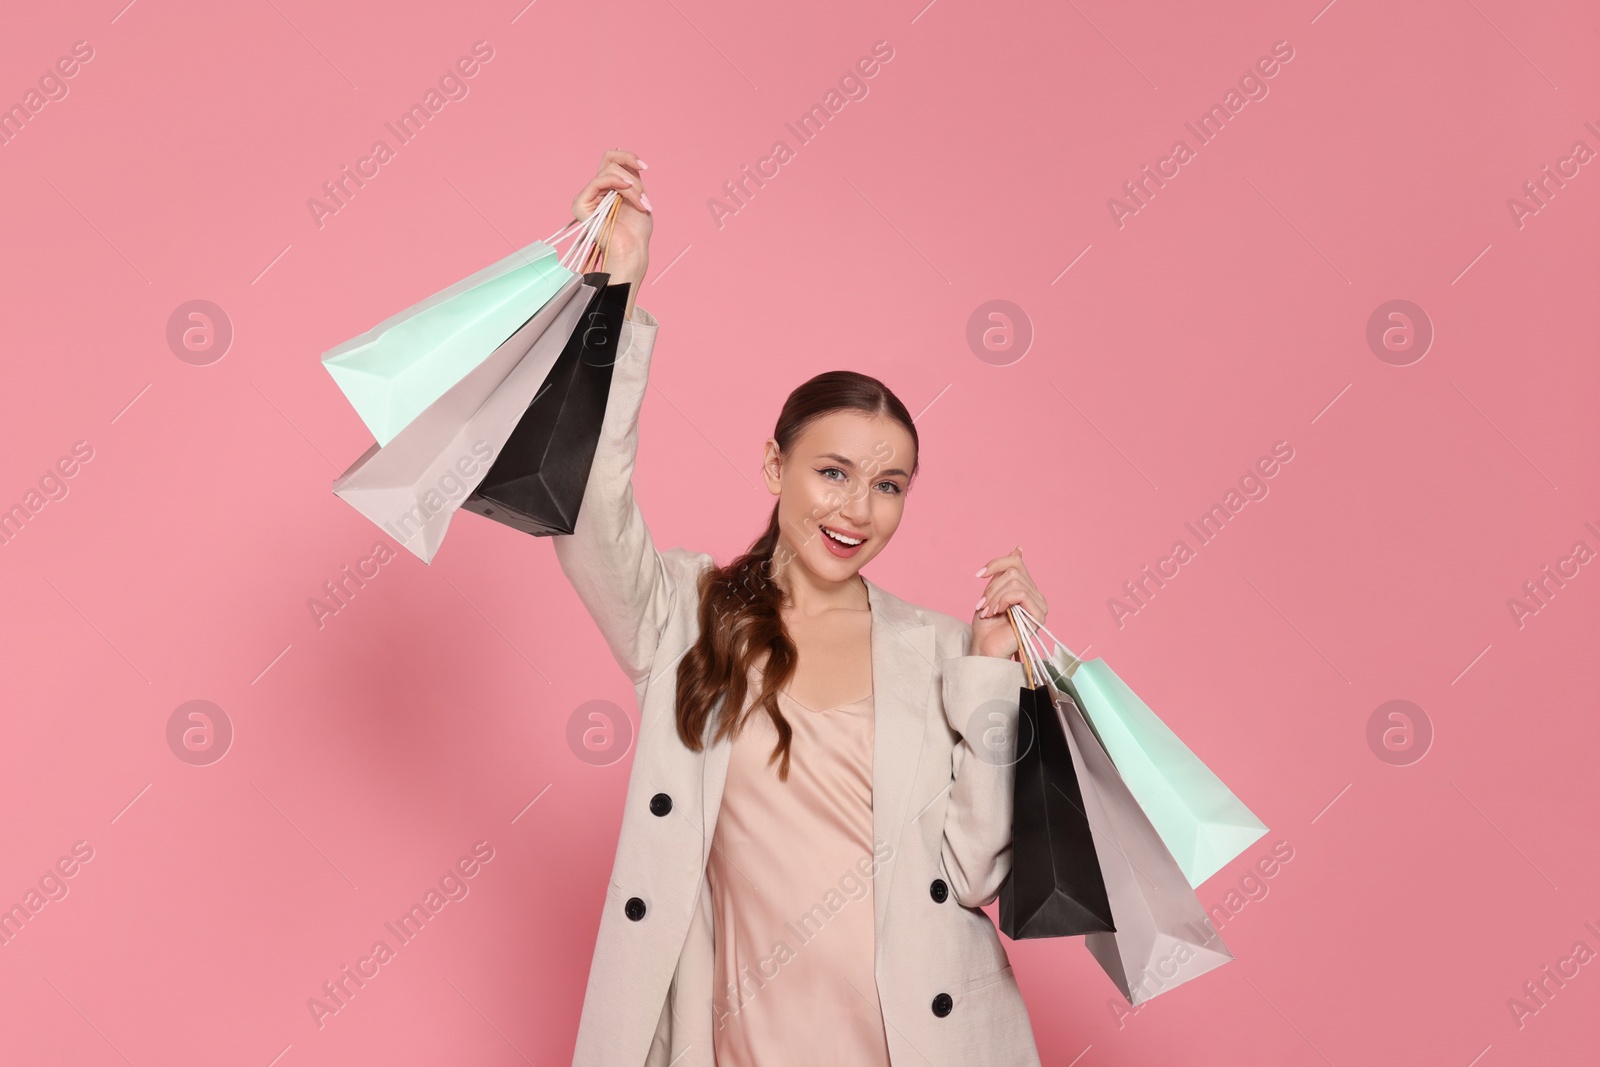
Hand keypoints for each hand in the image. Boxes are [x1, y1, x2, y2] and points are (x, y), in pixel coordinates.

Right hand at [570, 149, 651, 315]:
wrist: (632, 250)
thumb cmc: (637, 230)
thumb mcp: (638, 193)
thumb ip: (629, 173)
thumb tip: (618, 147)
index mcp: (607, 187)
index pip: (611, 159)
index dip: (628, 157)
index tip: (645, 167)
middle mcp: (594, 190)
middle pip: (610, 161)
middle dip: (633, 177)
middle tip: (643, 197)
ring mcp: (587, 197)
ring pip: (609, 171)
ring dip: (631, 186)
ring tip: (641, 203)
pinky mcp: (581, 205)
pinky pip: (598, 181)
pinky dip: (617, 183)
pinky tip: (628, 191)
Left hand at [970, 546, 1047, 659]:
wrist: (985, 650)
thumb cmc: (986, 627)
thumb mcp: (991, 593)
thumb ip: (1003, 574)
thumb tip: (1018, 548)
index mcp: (1027, 589)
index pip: (1016, 562)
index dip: (996, 563)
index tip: (978, 575)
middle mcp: (1037, 596)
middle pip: (1014, 570)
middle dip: (992, 586)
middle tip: (982, 604)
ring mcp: (1039, 606)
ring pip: (1015, 582)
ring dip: (994, 595)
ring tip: (987, 611)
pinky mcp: (1038, 616)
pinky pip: (1020, 594)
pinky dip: (1003, 600)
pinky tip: (996, 612)